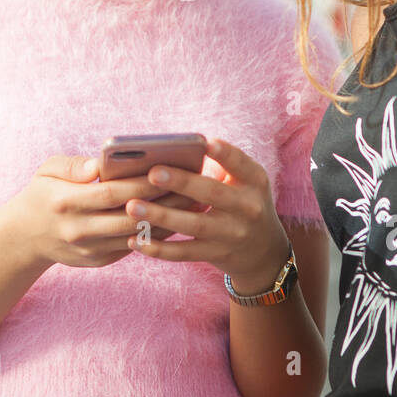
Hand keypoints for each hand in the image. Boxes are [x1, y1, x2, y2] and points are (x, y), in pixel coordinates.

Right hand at [6, 155, 204, 269]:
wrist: (24, 237)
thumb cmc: (43, 193)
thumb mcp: (47, 170)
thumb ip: (73, 165)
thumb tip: (100, 164)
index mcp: (66, 202)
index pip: (111, 193)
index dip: (141, 183)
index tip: (169, 169)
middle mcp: (79, 229)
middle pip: (130, 217)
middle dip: (164, 203)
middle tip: (194, 188)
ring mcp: (89, 249)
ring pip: (136, 236)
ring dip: (168, 222)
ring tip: (194, 204)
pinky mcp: (98, 261)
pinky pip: (133, 248)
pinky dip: (156, 235)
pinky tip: (177, 221)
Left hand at [123, 138, 291, 293]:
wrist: (264, 251)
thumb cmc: (242, 202)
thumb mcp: (245, 182)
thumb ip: (220, 167)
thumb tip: (173, 151)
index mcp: (254, 181)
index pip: (240, 164)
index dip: (225, 153)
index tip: (205, 142)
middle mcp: (247, 207)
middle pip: (211, 193)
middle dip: (181, 182)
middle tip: (152, 173)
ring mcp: (232, 234)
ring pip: (194, 225)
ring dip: (161, 216)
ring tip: (132, 206)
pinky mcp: (216, 254)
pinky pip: (184, 253)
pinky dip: (159, 248)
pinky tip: (135, 241)